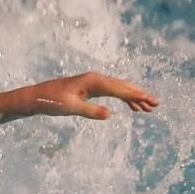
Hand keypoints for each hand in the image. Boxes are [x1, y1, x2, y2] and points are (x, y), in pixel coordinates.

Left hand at [22, 71, 159, 119]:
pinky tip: (133, 107)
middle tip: (156, 104)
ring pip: (119, 89)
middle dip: (140, 95)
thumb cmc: (52, 102)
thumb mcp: (71, 108)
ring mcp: (94, 83)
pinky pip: (112, 92)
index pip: (120, 89)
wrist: (38, 97)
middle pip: (123, 86)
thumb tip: (110, 114)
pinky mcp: (91, 88)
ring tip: (149, 108)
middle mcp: (96, 79)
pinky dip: (124, 99)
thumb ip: (90, 111)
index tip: (150, 101)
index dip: (136, 95)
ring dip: (134, 98)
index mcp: (93, 81)